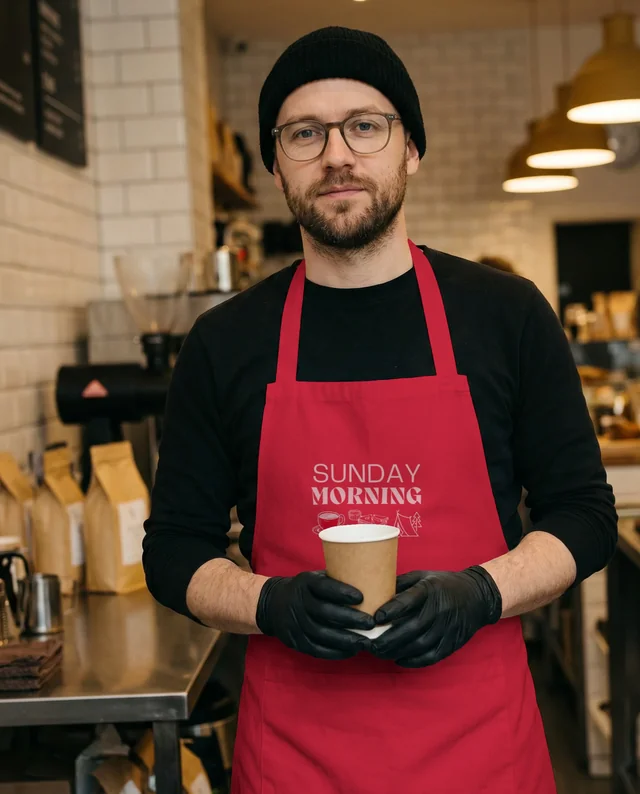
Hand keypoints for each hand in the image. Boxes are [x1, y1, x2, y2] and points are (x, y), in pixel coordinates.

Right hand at [255, 571, 375, 659]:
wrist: (273, 604)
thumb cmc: (306, 590)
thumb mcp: (314, 578)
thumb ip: (335, 581)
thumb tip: (371, 581)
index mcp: (305, 583)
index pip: (323, 586)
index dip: (341, 592)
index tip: (361, 597)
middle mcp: (299, 602)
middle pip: (324, 612)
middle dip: (349, 619)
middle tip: (370, 623)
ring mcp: (295, 623)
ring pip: (321, 634)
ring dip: (345, 639)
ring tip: (365, 641)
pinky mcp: (295, 641)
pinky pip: (316, 649)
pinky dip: (335, 652)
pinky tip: (351, 651)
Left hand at [370, 567, 501, 667]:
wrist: (478, 596)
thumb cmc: (444, 584)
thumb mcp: (423, 576)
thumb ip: (401, 583)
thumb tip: (375, 592)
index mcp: (429, 590)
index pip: (408, 600)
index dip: (391, 610)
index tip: (375, 618)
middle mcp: (439, 609)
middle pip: (412, 627)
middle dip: (389, 639)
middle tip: (370, 645)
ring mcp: (447, 627)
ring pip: (420, 644)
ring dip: (398, 651)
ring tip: (380, 653)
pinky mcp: (453, 642)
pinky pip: (432, 656)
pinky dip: (414, 661)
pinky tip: (400, 660)